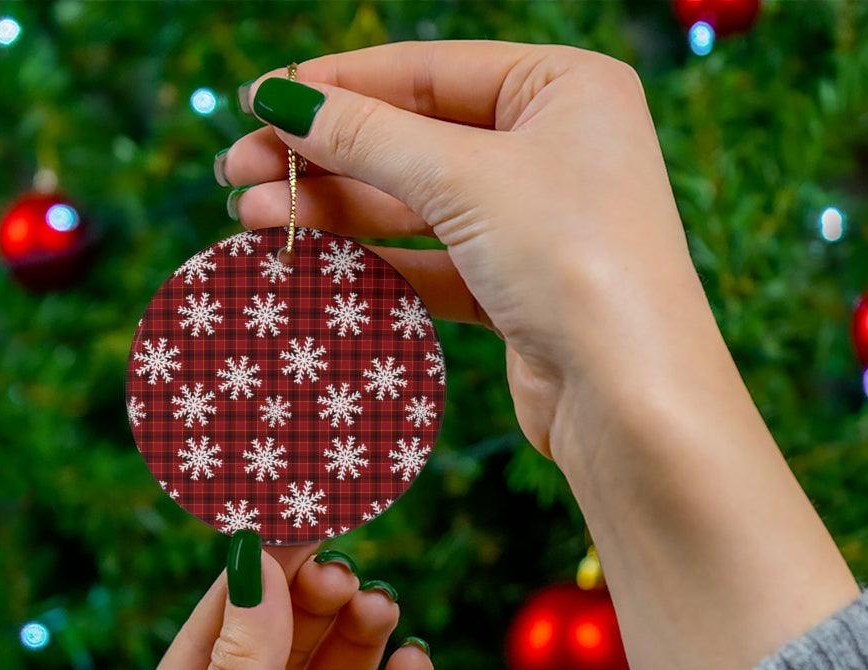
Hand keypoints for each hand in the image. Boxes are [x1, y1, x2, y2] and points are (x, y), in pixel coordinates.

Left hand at [108, 544, 433, 669]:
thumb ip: (243, 669)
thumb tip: (257, 564)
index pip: (215, 634)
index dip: (255, 576)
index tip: (297, 520)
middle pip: (281, 654)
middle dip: (311, 607)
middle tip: (346, 569)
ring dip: (358, 644)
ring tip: (380, 606)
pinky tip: (415, 666)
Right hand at [222, 40, 700, 459]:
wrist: (631, 399)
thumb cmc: (573, 261)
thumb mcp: (465, 179)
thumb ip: (368, 136)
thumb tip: (281, 99)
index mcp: (565, 89)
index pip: (429, 71)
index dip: (338, 85)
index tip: (257, 100)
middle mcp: (556, 149)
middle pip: (415, 140)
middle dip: (324, 157)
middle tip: (237, 173)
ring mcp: (538, 224)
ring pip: (417, 206)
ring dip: (336, 213)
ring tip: (253, 220)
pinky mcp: (519, 291)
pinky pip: (433, 264)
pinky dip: (376, 264)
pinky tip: (312, 265)